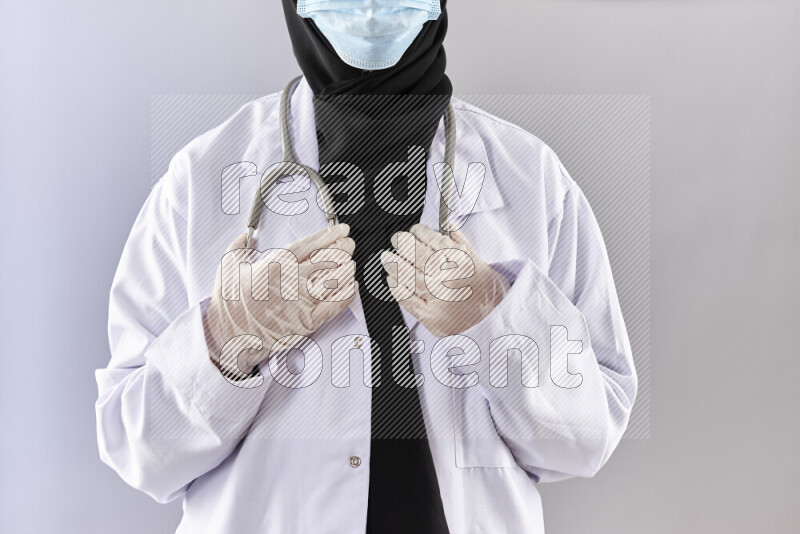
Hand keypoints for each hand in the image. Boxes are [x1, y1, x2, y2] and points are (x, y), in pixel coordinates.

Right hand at [203, 224, 356, 377]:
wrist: (229, 336)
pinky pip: (334, 306)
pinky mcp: (307, 321)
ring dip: (346, 269)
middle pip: (325, 259)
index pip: (309, 244)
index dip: (328, 235)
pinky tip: (353, 286)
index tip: (340, 230)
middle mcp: (291, 280)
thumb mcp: (227, 267)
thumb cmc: (229, 304)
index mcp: (275, 264)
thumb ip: (238, 247)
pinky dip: (346, 295)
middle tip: (350, 243)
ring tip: (352, 262)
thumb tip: (244, 236)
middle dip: (342, 248)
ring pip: (332, 280)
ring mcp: (301, 301)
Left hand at [380, 223, 508, 336]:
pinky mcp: (431, 316)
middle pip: (418, 255)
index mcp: (461, 262)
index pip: (434, 241)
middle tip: (396, 239)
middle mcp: (448, 277)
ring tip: (387, 257)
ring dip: (394, 264)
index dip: (420, 232)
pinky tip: (391, 279)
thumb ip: (461, 242)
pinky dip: (396, 287)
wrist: (496, 322)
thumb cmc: (488, 292)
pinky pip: (408, 299)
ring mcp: (438, 297)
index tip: (413, 230)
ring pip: (409, 275)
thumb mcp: (480, 262)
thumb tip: (448, 224)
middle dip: (403, 244)